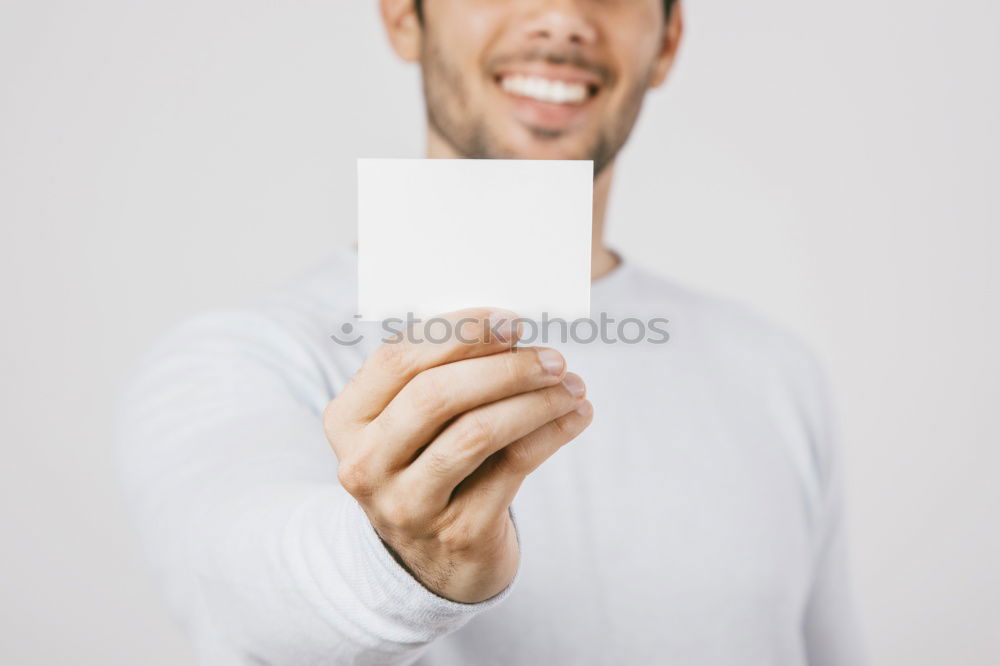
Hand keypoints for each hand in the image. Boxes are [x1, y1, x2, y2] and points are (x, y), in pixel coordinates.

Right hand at [323, 308, 592, 602]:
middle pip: (435, 395)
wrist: (435, 561)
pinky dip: (552, 433)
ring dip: (535, 400)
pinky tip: (576, 415)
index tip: (511, 319)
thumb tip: (508, 328)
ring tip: (572, 385)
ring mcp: (408, 504)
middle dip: (503, 367)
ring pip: (476, 432)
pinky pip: (513, 467)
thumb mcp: (412, 422)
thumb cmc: (430, 463)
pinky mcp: (457, 532)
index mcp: (347, 420)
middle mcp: (365, 464)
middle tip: (552, 357)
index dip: (458, 333)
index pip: (397, 359)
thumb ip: (439, 375)